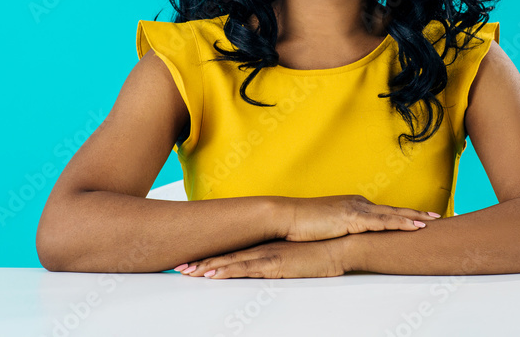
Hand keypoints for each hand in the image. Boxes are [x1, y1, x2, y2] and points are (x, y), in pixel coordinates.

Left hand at [175, 238, 349, 278]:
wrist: (341, 245)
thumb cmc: (324, 251)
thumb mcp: (298, 257)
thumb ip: (284, 260)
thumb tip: (277, 267)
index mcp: (267, 246)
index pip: (234, 252)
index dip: (212, 256)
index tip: (193, 260)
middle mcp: (263, 248)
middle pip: (225, 255)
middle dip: (200, 261)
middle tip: (178, 267)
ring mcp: (267, 255)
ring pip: (229, 262)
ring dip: (206, 267)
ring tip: (185, 272)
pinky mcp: (275, 264)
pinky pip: (245, 269)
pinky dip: (225, 271)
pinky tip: (210, 274)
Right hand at [278, 194, 440, 241]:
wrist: (287, 217)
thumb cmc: (302, 224)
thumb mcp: (327, 227)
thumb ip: (341, 231)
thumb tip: (348, 241)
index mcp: (353, 206)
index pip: (383, 211)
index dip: (402, 214)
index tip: (420, 217)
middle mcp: (358, 204)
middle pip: (393, 210)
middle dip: (416, 213)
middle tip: (436, 216)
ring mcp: (356, 210)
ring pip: (392, 214)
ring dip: (413, 218)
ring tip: (432, 222)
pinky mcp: (352, 218)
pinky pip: (382, 222)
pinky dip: (401, 224)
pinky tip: (414, 227)